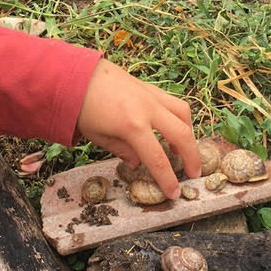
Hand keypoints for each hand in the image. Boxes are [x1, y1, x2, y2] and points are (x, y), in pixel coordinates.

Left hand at [76, 59, 198, 198]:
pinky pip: (173, 102)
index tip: (175, 193)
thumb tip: (138, 163)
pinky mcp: (149, 87)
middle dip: (192, 157)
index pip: (157, 159)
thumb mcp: (98, 137)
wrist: (75, 76)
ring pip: (183, 113)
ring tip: (183, 149)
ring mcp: (151, 96)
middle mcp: (147, 109)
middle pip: (181, 135)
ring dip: (188, 133)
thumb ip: (122, 151)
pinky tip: (172, 126)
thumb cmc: (82, 108)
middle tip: (194, 174)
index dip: (168, 179)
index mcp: (132, 126)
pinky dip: (179, 116)